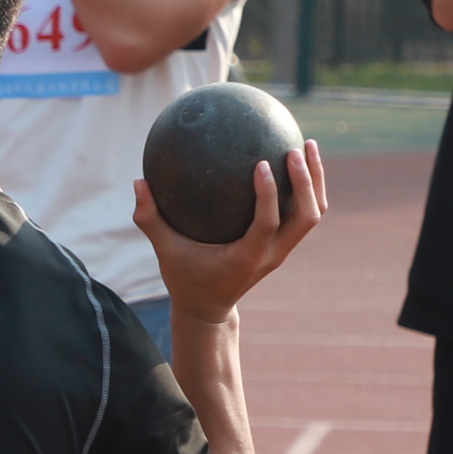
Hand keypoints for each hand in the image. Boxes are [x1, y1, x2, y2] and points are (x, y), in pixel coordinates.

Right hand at [134, 143, 327, 323]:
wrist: (209, 308)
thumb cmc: (185, 277)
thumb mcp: (164, 251)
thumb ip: (150, 219)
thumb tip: (138, 182)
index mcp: (247, 257)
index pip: (267, 224)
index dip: (269, 195)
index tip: (263, 163)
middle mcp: (272, 255)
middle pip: (306, 218)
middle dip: (306, 183)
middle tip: (295, 149)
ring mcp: (282, 251)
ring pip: (312, 215)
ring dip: (314, 182)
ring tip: (309, 145)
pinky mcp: (283, 245)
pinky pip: (303, 215)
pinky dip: (305, 189)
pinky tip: (295, 160)